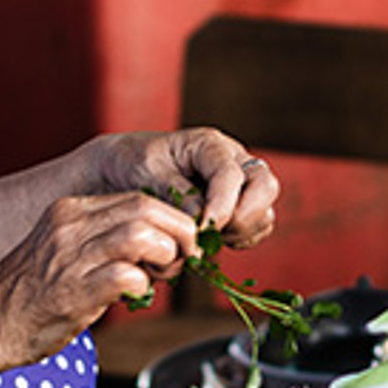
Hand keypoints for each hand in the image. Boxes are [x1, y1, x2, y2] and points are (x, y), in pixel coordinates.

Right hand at [0, 188, 205, 366]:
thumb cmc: (31, 293)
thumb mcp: (64, 249)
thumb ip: (104, 240)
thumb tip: (157, 245)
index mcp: (71, 210)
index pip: (139, 198)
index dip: (172, 219)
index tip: (180, 242)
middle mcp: (71, 226)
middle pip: (147, 209)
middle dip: (179, 232)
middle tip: (183, 257)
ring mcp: (71, 258)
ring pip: (140, 235)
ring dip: (164, 256)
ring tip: (161, 276)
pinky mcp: (73, 292)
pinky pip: (124, 276)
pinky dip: (142, 285)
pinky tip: (135, 294)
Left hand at [86, 128, 280, 248]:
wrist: (122, 169)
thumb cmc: (132, 162)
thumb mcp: (145, 172)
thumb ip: (174, 193)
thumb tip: (202, 220)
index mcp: (209, 145)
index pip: (231, 174)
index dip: (222, 205)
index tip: (204, 230)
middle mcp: (232, 161)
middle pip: (266, 186)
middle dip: (244, 217)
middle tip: (211, 234)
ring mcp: (238, 184)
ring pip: (264, 211)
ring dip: (242, 232)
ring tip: (207, 239)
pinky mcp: (236, 206)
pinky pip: (256, 227)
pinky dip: (242, 239)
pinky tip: (213, 243)